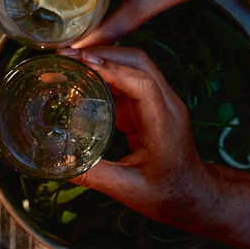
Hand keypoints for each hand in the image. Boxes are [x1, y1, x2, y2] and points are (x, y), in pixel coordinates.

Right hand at [58, 46, 218, 227]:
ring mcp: (160, 101)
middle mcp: (167, 106)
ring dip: (103, 58)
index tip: (82, 63)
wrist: (193, 195)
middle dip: (103, 53)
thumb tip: (56, 162)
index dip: (113, 69)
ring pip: (133, 65)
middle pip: (138, 63)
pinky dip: (105, 71)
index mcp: (164, 126)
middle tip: (66, 56)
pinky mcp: (150, 103)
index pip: (143, 84)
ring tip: (68, 61)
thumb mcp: (128, 190)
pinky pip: (128, 77)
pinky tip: (81, 75)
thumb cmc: (167, 194)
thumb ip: (93, 175)